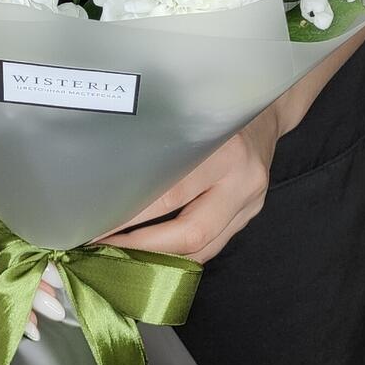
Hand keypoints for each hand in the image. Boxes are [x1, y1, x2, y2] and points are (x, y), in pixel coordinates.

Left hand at [101, 104, 281, 262]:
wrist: (267, 110)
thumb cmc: (219, 106)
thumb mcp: (190, 113)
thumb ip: (159, 141)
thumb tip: (106, 174)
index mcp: (223, 151)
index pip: (170, 196)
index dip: (130, 217)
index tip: (97, 224)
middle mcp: (242, 179)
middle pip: (189, 233)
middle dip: (142, 248)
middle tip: (103, 248)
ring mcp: (250, 202)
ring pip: (203, 248)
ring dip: (160, 258)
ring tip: (122, 255)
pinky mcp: (249, 215)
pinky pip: (213, 244)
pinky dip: (181, 253)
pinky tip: (153, 252)